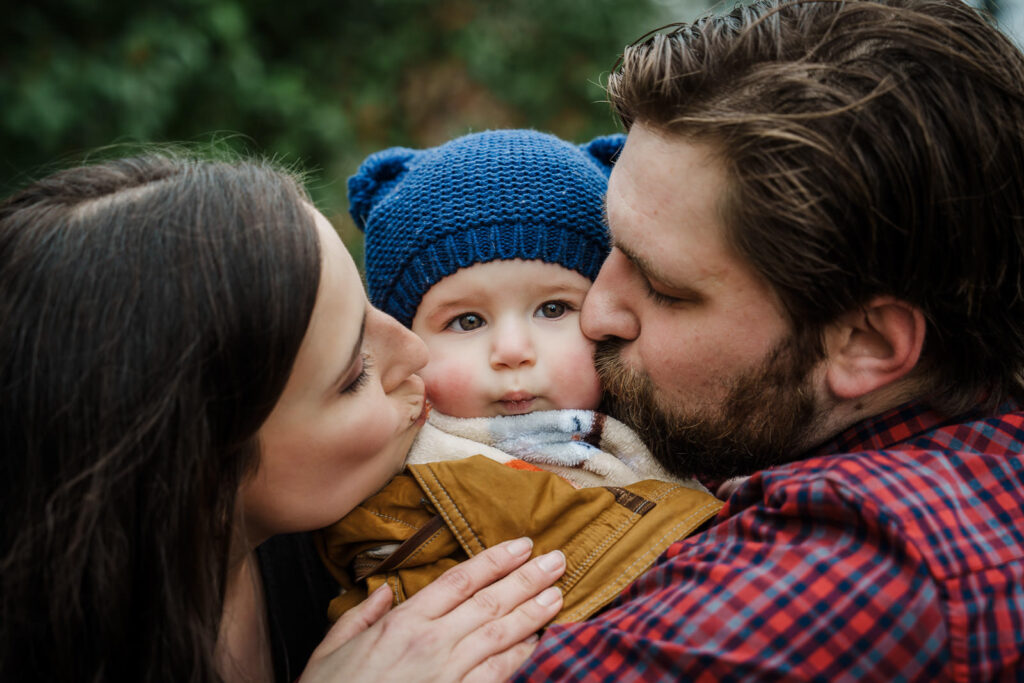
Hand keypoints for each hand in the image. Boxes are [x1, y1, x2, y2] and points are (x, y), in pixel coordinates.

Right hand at [299, 537, 564, 682]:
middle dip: (527, 579)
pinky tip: (538, 642)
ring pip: (499, 636)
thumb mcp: (331, 649)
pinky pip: (496, 675)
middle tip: (558, 560)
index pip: (460, 580)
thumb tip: (383, 591)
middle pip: (489, 602)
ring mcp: (446, 675)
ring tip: (558, 594)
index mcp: (402, 623)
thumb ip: (360, 615)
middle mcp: (430, 643)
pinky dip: (520, 657)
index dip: (495, 560)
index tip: (521, 544)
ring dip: (533, 613)